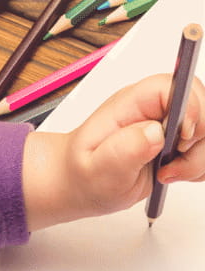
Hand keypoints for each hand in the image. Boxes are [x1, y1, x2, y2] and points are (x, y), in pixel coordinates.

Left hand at [22, 74, 204, 230]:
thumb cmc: (81, 174)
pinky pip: (202, 148)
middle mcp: (153, 109)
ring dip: (196, 159)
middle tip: (169, 167)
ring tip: (165, 175)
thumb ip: (123, 150)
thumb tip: (155, 132)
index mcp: (131, 104)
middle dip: (197, 141)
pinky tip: (171, 175)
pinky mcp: (175, 142)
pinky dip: (196, 166)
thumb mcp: (96, 169)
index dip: (190, 108)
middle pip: (201, 106)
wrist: (77, 184)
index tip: (181, 139)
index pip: (175, 85)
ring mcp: (168, 125)